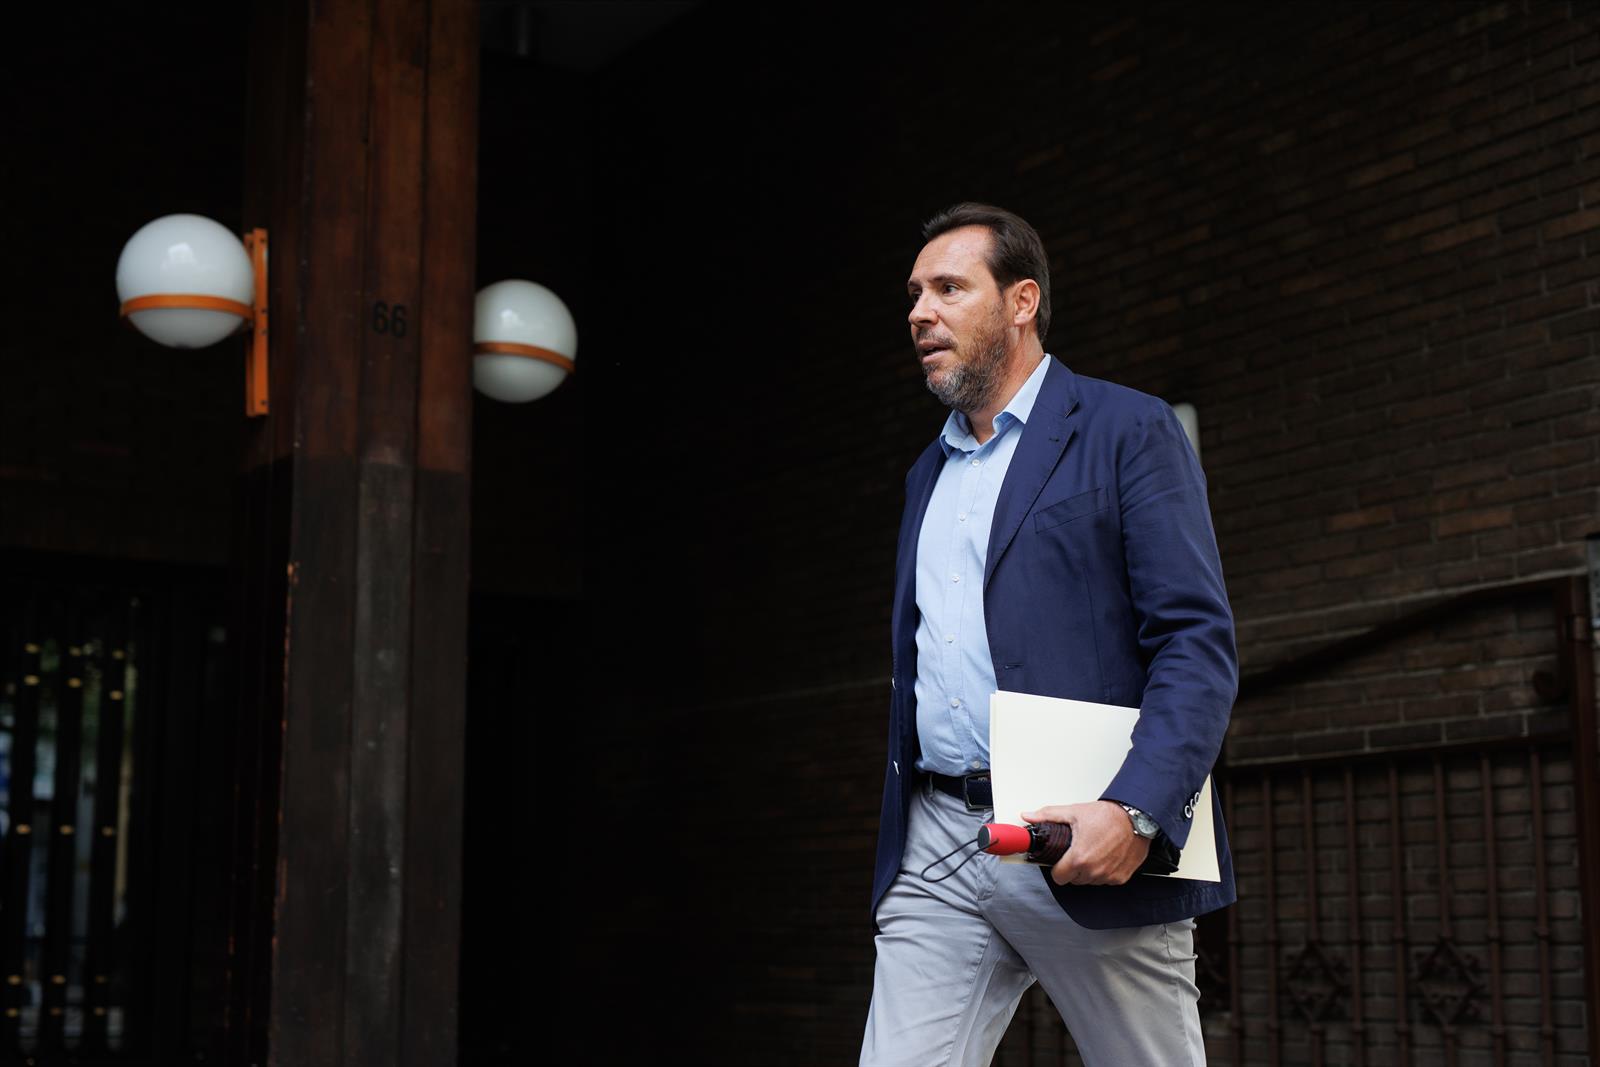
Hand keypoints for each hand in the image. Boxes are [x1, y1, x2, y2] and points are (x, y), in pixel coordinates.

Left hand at [1019, 800, 1150, 886]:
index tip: (1061, 860)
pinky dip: (1104, 872)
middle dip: (1073, 868)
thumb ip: (1048, 816)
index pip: (1059, 877)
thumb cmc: (1107, 815)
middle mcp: (1094, 871)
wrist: (1136, 817)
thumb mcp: (1074, 812)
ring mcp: (1109, 876)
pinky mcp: (1121, 877)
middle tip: (1078, 851)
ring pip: (1090, 881)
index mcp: (1079, 858)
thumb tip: (1028, 816)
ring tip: (1093, 851)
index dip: (1057, 868)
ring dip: (1088, 871)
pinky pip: (1106, 881)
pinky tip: (1105, 856)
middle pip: (1074, 879)